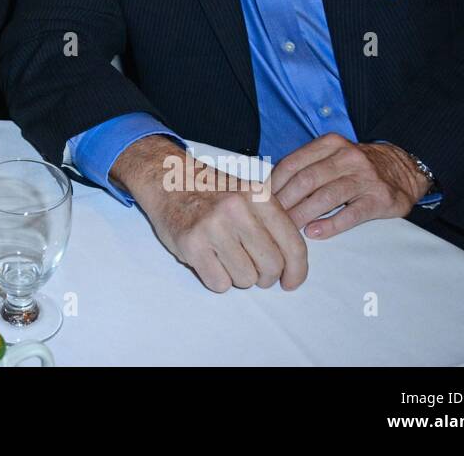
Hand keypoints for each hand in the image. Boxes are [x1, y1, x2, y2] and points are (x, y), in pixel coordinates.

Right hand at [112, 135, 307, 292]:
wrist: (166, 179)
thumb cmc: (211, 192)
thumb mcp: (247, 194)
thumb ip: (271, 222)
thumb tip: (293, 265)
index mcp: (258, 195)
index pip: (293, 245)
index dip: (297, 271)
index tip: (290, 282)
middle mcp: (238, 209)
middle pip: (271, 266)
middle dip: (264, 276)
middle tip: (252, 268)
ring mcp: (213, 226)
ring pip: (245, 279)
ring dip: (238, 277)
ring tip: (224, 257)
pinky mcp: (191, 244)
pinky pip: (219, 284)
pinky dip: (216, 279)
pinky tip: (208, 260)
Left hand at [269, 133, 429, 239]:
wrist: (403, 169)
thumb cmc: (356, 166)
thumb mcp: (333, 155)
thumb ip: (306, 165)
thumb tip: (270, 187)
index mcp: (330, 144)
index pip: (293, 163)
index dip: (274, 183)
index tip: (260, 200)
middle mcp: (347, 157)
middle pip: (307, 180)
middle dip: (285, 202)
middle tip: (270, 219)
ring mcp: (365, 178)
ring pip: (326, 197)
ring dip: (302, 214)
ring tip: (287, 230)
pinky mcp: (379, 199)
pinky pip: (351, 214)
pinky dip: (330, 224)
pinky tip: (314, 233)